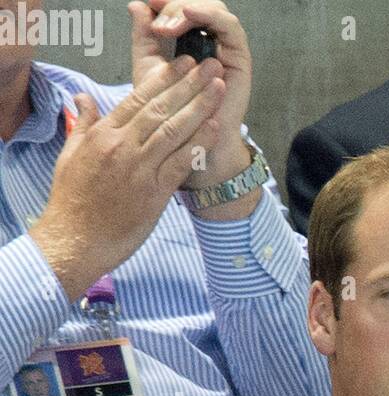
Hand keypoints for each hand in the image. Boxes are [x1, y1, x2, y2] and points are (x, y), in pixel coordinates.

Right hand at [29, 61, 223, 300]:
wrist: (76, 239)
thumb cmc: (72, 200)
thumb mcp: (71, 155)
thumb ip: (83, 124)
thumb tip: (85, 99)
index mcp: (104, 135)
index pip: (137, 99)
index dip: (163, 80)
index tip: (182, 65)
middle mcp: (123, 146)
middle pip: (161, 108)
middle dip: (188, 84)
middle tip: (210, 66)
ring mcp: (140, 169)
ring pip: (174, 130)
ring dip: (201, 107)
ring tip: (220, 88)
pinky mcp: (153, 193)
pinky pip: (181, 163)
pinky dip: (199, 144)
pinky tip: (216, 128)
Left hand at [130, 1, 253, 191]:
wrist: (191, 146)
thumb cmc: (170, 114)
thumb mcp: (151, 68)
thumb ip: (144, 37)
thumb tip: (136, 5)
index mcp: (193, 42)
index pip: (181, 8)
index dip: (164, 2)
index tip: (146, 5)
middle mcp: (212, 43)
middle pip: (196, 5)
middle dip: (172, 7)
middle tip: (156, 25)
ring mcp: (227, 51)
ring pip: (213, 9)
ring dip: (186, 10)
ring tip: (166, 27)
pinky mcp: (240, 60)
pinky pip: (229, 26)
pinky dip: (208, 15)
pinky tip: (188, 15)